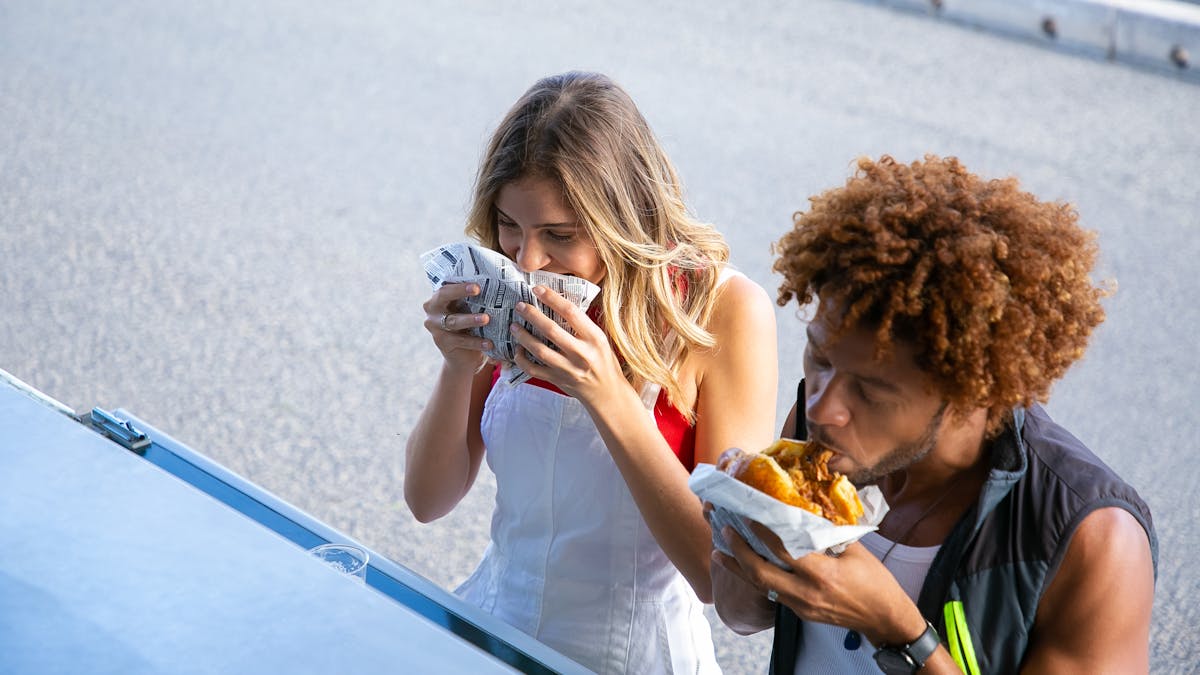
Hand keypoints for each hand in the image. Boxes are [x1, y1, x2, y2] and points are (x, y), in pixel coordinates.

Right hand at [422, 282, 492, 371]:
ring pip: (453, 321)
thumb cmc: (469, 325)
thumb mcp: (470, 310)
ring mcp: (435, 327)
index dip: (459, 286)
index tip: (476, 285)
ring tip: (487, 318)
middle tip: (478, 291)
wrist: (464, 355)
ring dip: (470, 319)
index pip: (446, 287)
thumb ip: (474, 299)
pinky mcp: (442, 343)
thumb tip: (495, 286)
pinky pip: (460, 341)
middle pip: (443, 297)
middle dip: (459, 292)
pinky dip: (476, 342)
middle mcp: (433, 310)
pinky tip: (488, 343)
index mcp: (439, 298)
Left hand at [510, 285, 624, 403]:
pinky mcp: (558, 380)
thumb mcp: (601, 340)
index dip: (552, 298)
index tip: (537, 289)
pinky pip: (534, 369)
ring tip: (514, 326)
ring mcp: (568, 369)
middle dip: (532, 315)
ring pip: (540, 350)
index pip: (571, 312)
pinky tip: (518, 350)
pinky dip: (522, 359)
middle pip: (551, 330)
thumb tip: (557, 303)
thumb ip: (582, 326)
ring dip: (523, 336)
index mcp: (594, 338)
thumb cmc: (604, 362)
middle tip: (520, 305)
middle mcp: (581, 353)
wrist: (607, 393)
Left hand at [712, 521, 923, 645]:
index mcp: (822, 574)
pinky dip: (755, 579)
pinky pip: (771, 594)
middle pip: (761, 573)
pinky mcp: (800, 612)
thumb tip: (807, 509)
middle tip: (725, 530)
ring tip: (720, 551)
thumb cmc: (875, 582)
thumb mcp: (855, 550)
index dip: (762, 533)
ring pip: (761, 586)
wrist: (883, 618)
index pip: (783, 551)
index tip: (748, 516)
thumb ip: (828, 533)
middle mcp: (807, 593)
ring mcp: (801, 606)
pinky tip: (743, 567)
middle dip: (739, 552)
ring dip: (739, 568)